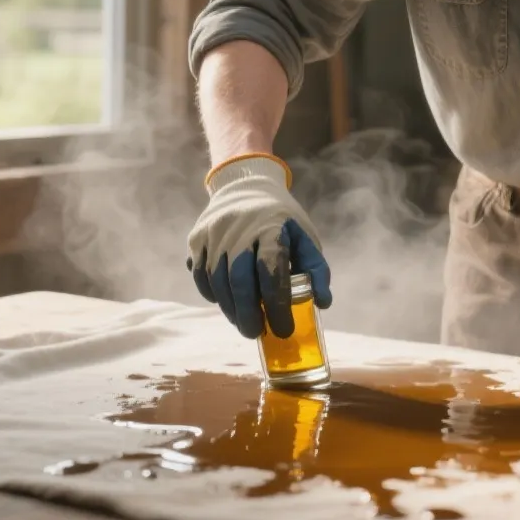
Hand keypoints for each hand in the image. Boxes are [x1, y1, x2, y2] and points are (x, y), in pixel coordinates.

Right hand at [186, 155, 331, 339]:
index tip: (284, 329)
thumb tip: (323, 303)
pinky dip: (212, 294)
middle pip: (239, 279)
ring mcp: (214, 233)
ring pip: (216, 280)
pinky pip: (200, 275)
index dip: (278, 304)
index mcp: (271, 227)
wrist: (244, 186)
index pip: (272, 271)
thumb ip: (316, 269)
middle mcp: (239, 229)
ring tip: (244, 324)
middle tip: (257, 334)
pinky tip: (227, 303)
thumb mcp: (304, 237)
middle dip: (248, 313)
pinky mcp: (196, 238)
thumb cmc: (281, 220)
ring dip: (230, 308)